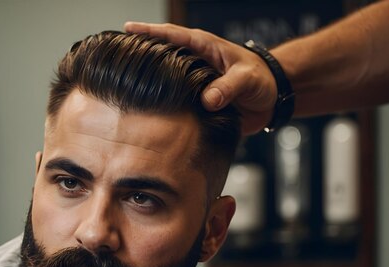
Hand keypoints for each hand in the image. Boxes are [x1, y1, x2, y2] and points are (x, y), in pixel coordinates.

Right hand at [125, 22, 277, 134]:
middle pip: (161, 59)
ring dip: (148, 87)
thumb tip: (208, 100)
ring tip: (123, 90)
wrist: (273, 100)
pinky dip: (163, 109)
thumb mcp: (247, 79)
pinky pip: (176, 106)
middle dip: (140, 59)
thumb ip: (228, 87)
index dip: (149, 32)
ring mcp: (193, 85)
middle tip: (116, 61)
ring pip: (165, 85)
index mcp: (204, 49)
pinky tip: (148, 115)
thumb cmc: (262, 79)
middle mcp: (194, 66)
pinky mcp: (196, 105)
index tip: (127, 30)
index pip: (172, 36)